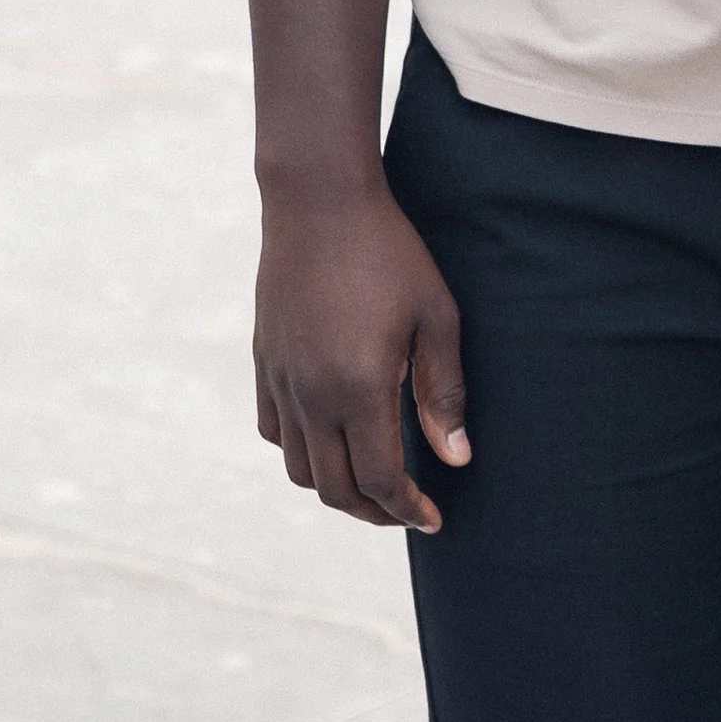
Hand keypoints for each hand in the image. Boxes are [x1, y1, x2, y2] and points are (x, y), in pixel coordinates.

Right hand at [254, 180, 469, 531]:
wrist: (318, 202)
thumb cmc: (389, 253)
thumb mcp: (436, 318)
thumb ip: (445, 393)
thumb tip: (456, 458)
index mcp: (359, 387)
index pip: (380, 479)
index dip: (408, 510)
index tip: (433, 519)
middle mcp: (311, 395)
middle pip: (335, 489)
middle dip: (374, 512)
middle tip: (407, 510)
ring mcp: (281, 380)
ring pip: (299, 469)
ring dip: (337, 487)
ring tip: (372, 480)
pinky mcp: (264, 362)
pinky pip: (274, 431)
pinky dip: (302, 451)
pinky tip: (332, 438)